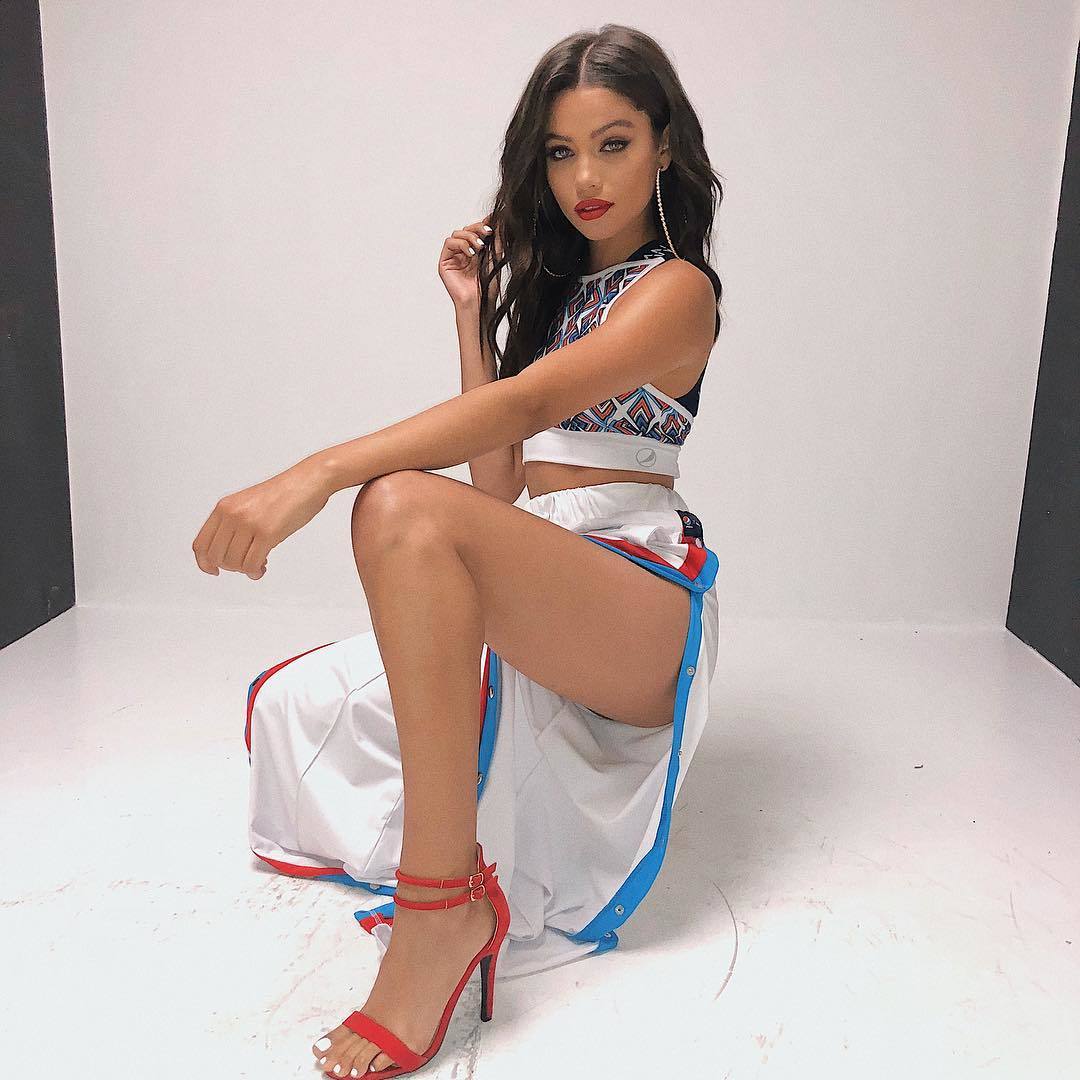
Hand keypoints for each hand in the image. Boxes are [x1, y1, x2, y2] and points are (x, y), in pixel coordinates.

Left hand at [192, 460, 332, 578]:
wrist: (307, 481)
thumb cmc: (284, 494)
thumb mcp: (248, 504)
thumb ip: (234, 523)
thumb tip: (228, 553)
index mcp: (224, 507)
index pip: (201, 543)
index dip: (204, 562)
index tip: (213, 571)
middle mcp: (232, 514)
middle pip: (215, 556)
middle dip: (229, 567)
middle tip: (244, 565)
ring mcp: (249, 523)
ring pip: (233, 563)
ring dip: (244, 570)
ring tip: (257, 565)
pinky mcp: (267, 533)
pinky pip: (251, 564)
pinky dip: (254, 572)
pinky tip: (261, 568)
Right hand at [437, 213, 503, 308]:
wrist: (479, 302)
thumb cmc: (487, 287)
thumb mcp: (495, 259)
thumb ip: (496, 241)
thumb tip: (499, 222)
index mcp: (475, 252)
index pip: (476, 231)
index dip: (483, 223)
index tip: (493, 219)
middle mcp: (463, 253)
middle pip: (466, 229)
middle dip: (477, 228)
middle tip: (488, 232)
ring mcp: (453, 257)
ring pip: (457, 234)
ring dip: (469, 236)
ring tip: (480, 246)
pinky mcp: (445, 262)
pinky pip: (449, 243)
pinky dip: (460, 244)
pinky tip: (471, 253)